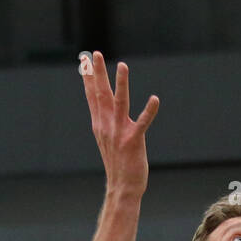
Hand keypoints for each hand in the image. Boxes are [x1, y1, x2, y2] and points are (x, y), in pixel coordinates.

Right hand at [81, 52, 159, 195]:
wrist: (123, 186)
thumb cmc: (118, 163)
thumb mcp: (107, 139)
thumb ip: (106, 122)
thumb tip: (103, 108)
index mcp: (100, 124)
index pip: (92, 96)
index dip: (89, 77)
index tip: (85, 60)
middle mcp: (106, 126)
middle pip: (101, 94)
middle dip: (98, 73)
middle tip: (95, 53)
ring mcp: (119, 133)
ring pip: (119, 103)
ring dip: (121, 84)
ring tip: (122, 65)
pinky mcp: (134, 141)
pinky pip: (142, 123)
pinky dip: (148, 111)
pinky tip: (155, 99)